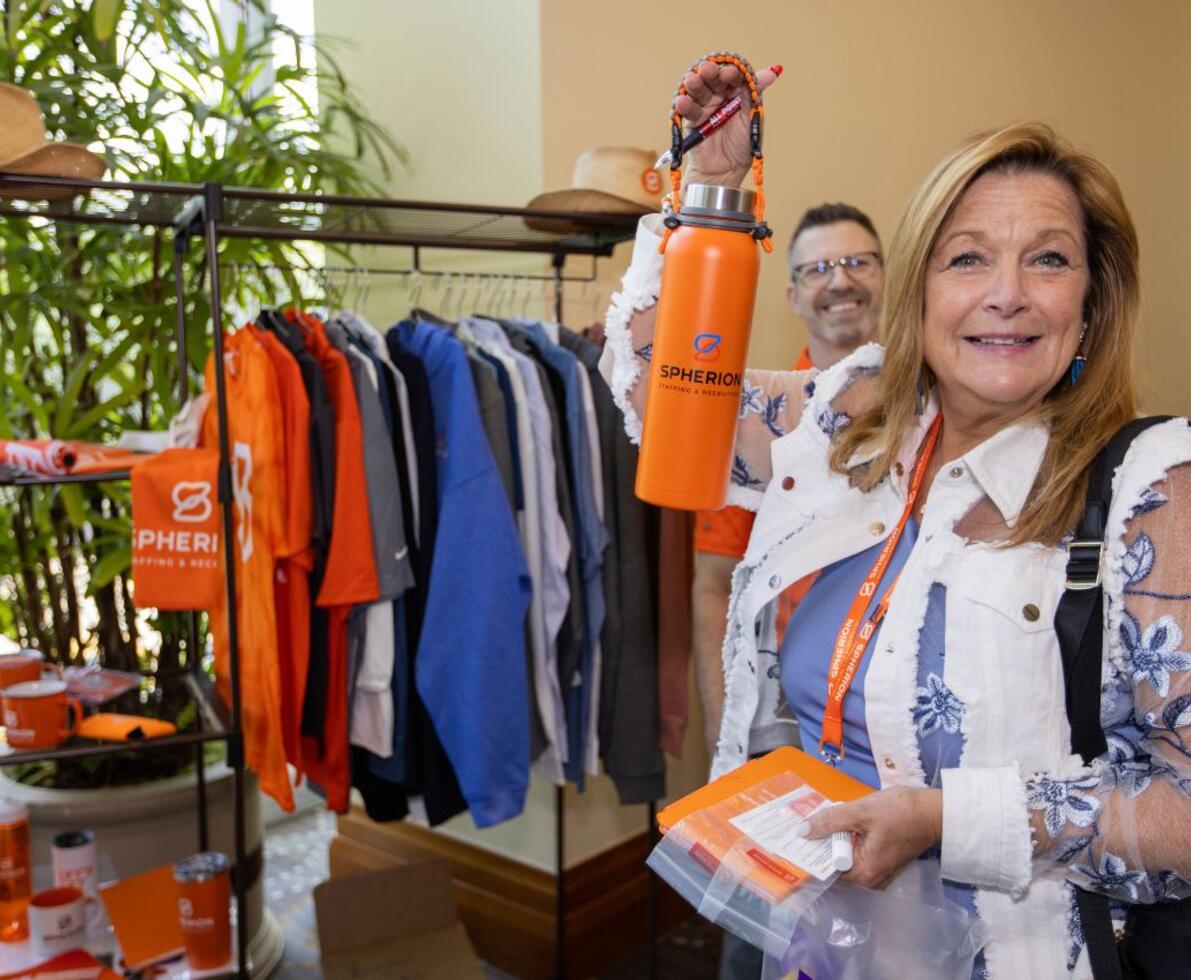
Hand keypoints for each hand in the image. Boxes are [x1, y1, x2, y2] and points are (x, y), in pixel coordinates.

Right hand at [675, 59, 780, 188]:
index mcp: (735, 92)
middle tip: (707, 70)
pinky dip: (684, 105)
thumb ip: (756, 93)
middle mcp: (718, 96)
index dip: (730, 73)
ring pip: (698, 91)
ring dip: (694, 85)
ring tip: (692, 81)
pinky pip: (687, 110)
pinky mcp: (691, 121)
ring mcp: (704, 107)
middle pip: (712, 79)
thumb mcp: (752, 116)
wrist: (727, 171)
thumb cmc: (742, 145)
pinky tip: (682, 101)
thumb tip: (772, 72)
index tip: (729, 74)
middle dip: (709, 73)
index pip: (732, 76)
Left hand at [799, 787, 942, 889]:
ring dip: (835, 836)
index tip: (794, 837)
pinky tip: (841, 820)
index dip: (811, 851)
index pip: (826, 868)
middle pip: (834, 861)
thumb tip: (801, 832)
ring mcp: (876, 870)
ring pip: (845, 853)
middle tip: (804, 820)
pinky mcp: (881, 859)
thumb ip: (830, 822)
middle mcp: (869, 879)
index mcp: (863, 874)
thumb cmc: (901, 812)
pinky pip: (856, 850)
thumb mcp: (860, 812)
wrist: (934, 810)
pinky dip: (848, 836)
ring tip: (820, 817)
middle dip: (822, 841)